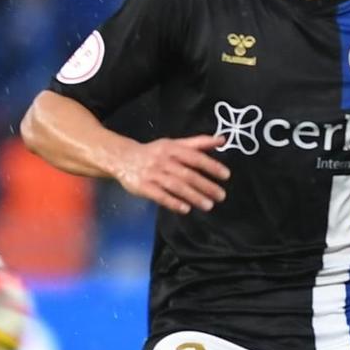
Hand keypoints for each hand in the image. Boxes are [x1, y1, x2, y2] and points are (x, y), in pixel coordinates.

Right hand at [113, 134, 229, 214]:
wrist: (122, 157)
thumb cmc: (155, 152)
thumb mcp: (175, 144)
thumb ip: (199, 143)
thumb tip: (223, 140)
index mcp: (173, 149)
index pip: (195, 157)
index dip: (211, 165)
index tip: (226, 175)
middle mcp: (163, 161)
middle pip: (187, 174)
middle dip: (206, 186)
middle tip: (221, 196)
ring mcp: (153, 174)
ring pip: (176, 186)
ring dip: (193, 196)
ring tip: (208, 205)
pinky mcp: (143, 187)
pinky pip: (159, 195)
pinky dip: (173, 202)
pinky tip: (186, 209)